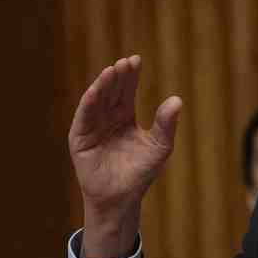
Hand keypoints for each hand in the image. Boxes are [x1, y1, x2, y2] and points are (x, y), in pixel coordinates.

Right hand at [68, 55, 181, 257]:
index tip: (136, 59)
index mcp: (125, 117)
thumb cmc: (140, 173)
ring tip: (112, 70)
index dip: (131, 76)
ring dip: (103, 85)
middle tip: (126, 62)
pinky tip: (96, 90)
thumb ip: (166, 125)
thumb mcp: (159, 147)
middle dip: (118, 77)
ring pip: (97, 101)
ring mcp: (92, 127)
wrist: (122, 199)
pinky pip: (84, 117)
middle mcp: (107, 118)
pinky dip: (89, 103)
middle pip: (112, 91)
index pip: (127, 91)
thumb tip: (177, 99)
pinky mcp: (80, 138)